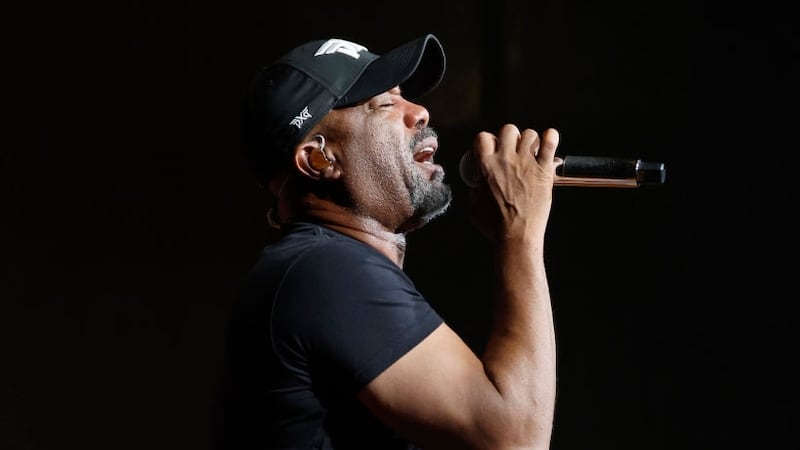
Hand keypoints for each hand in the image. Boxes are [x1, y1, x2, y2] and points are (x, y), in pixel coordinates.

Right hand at [467, 124, 559, 240]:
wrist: (517, 236)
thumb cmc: (496, 226)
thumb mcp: (474, 207)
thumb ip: (474, 192)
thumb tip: (476, 187)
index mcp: (485, 167)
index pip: (483, 137)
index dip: (488, 140)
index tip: (493, 147)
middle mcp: (505, 160)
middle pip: (508, 130)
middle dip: (510, 137)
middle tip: (514, 148)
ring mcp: (526, 163)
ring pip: (529, 134)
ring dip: (530, 140)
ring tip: (531, 150)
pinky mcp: (543, 170)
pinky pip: (550, 143)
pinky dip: (551, 138)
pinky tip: (549, 141)